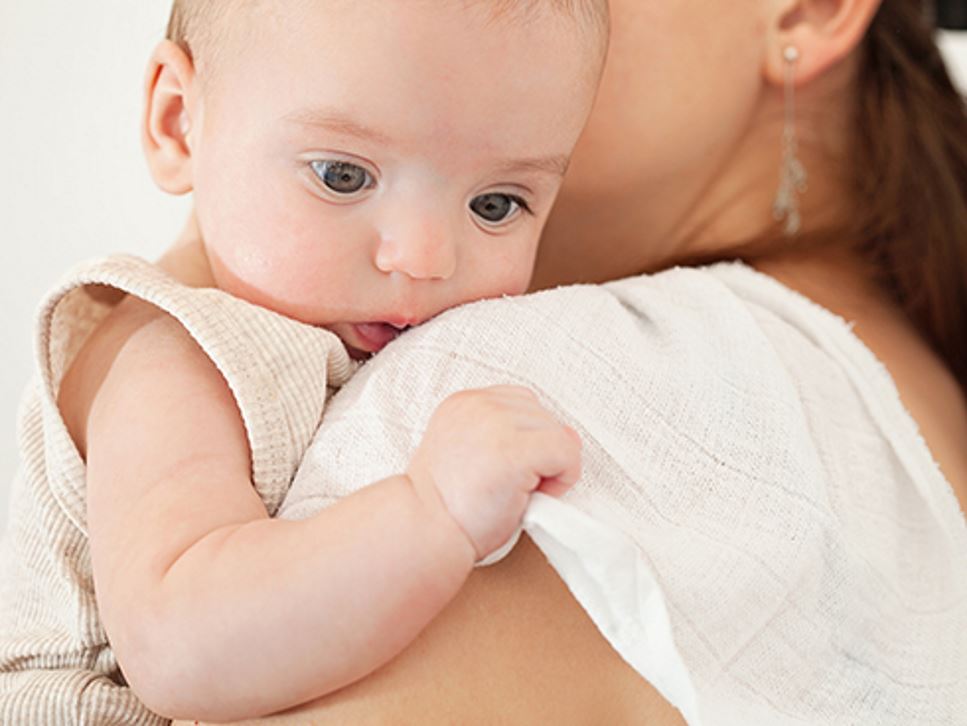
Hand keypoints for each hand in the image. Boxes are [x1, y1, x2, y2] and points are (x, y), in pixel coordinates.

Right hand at [407, 386, 581, 559]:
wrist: (423, 532)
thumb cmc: (448, 506)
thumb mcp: (474, 454)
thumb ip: (512, 436)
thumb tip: (569, 435)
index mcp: (464, 403)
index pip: (521, 404)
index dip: (523, 440)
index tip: (501, 470)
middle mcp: (479, 404)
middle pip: (543, 416)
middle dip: (538, 454)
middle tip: (507, 487)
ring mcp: (496, 424)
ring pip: (559, 435)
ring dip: (550, 468)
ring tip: (514, 492)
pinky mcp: (514, 450)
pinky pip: (567, 453)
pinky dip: (562, 479)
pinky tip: (530, 496)